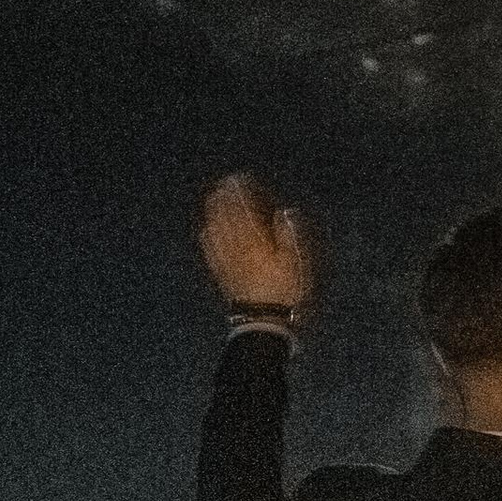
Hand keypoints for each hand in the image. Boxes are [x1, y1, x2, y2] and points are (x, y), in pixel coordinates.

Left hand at [198, 173, 313, 318]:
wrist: (263, 320)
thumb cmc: (284, 290)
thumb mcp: (296, 262)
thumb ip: (288, 235)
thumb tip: (284, 212)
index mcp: (256, 242)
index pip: (245, 211)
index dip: (242, 195)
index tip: (240, 180)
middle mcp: (237, 247)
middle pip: (227, 219)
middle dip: (225, 200)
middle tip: (224, 185)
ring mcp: (227, 261)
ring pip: (216, 231)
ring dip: (214, 214)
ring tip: (213, 199)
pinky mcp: (222, 274)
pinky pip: (211, 251)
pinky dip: (208, 237)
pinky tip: (205, 231)